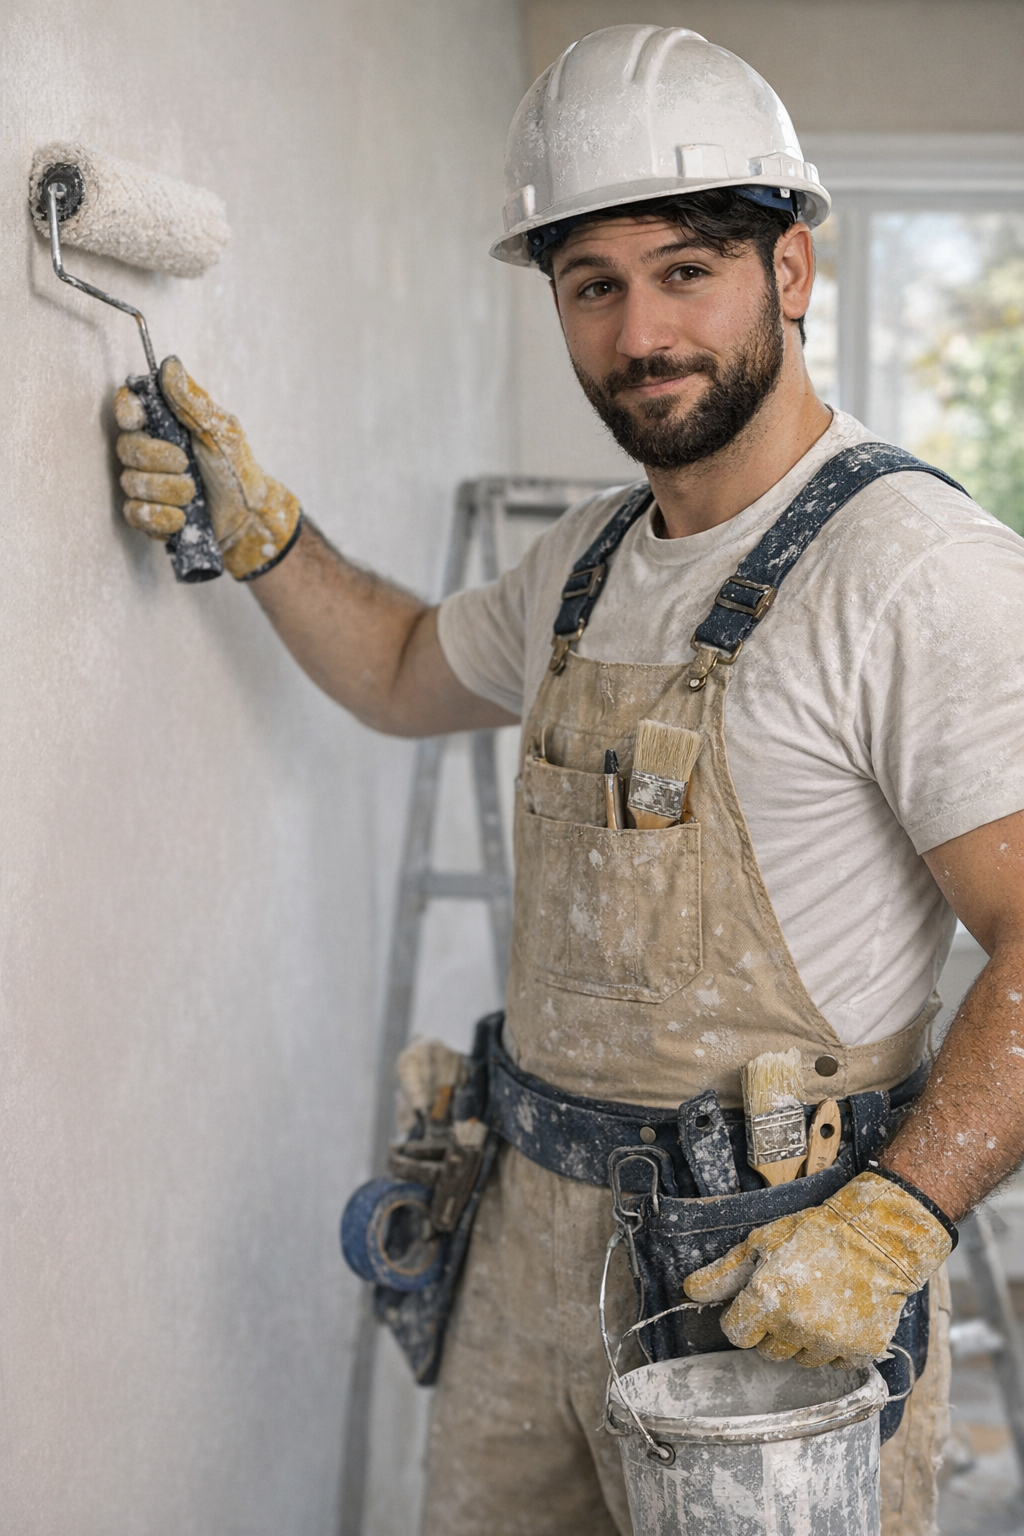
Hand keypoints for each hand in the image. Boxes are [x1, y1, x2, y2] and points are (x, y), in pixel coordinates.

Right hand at [114, 357, 301, 578]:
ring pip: (131, 483)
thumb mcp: (220, 431)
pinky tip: (182, 517)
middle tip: (186, 466)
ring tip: (193, 493)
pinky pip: (135, 514)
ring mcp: (144, 484)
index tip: (137, 420)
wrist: (247, 514)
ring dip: (168, 491)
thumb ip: (192, 402)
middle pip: (126, 448)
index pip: (129, 407)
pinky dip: (162, 517)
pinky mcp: (146, 515)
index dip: (126, 411)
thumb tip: (170, 365)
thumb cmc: (235, 469)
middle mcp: (148, 452)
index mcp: (164, 425)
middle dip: (159, 460)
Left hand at [683, 1171, 952, 1366]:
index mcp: (767, 1299)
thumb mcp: (761, 1243)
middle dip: (772, 1330)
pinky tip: (841, 1316)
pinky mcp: (860, 1351)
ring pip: (800, 1360)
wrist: (876, 1238)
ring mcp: (830, 1342)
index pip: (736, 1334)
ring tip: (818, 1304)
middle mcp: (796, 1326)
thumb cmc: (812, 1234)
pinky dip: (835, 1347)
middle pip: (767, 1352)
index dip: (742, 1318)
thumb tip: (688, 1292)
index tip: (757, 1302)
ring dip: (802, 1340)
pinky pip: (834, 1364)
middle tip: (790, 1298)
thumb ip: (724, 1273)